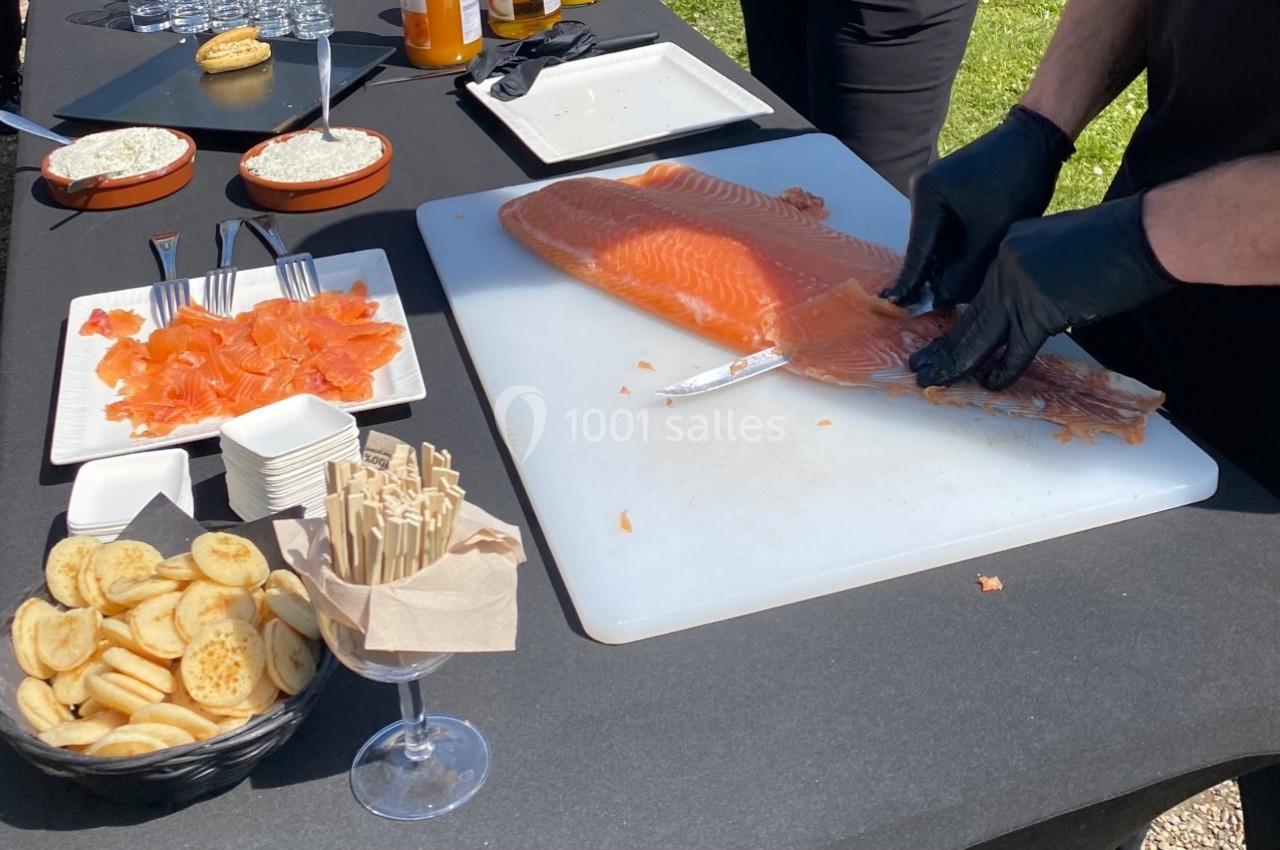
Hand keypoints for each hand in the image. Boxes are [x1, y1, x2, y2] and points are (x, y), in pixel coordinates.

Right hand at [882, 106, 1074, 309]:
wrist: (1036, 138)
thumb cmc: (1017, 181)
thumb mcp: (992, 233)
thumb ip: (965, 270)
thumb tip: (941, 299)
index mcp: (927, 195)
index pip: (918, 249)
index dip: (910, 281)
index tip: (895, 307)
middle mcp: (922, 191)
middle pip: (924, 246)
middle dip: (932, 275)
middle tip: (932, 308)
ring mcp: (934, 190)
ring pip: (936, 240)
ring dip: (945, 262)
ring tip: (949, 292)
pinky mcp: (948, 192)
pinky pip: (946, 229)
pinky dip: (955, 248)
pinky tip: (962, 266)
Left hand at [909, 193, 1181, 389]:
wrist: (1149, 234)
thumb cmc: (1119, 241)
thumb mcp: (1062, 251)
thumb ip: (1036, 276)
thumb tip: (1031, 310)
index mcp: (1009, 246)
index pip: (979, 293)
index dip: (958, 321)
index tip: (939, 341)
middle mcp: (1007, 263)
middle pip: (972, 313)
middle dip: (944, 346)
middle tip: (919, 367)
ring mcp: (1022, 285)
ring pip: (983, 333)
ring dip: (958, 362)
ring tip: (934, 381)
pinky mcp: (1043, 308)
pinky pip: (1017, 348)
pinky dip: (1004, 369)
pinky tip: (988, 385)